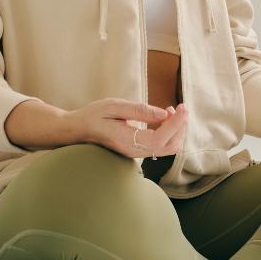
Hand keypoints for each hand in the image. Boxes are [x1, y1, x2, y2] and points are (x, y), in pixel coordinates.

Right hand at [69, 98, 189, 158]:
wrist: (77, 131)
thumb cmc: (92, 116)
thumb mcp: (113, 106)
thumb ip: (139, 110)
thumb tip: (164, 113)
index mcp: (127, 140)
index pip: (161, 138)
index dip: (176, 123)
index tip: (183, 107)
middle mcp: (134, 151)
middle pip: (169, 147)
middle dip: (180, 127)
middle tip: (182, 107)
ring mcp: (136, 153)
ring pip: (167, 148)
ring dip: (176, 130)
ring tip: (173, 110)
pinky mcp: (137, 151)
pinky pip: (159, 146)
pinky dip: (168, 132)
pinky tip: (164, 117)